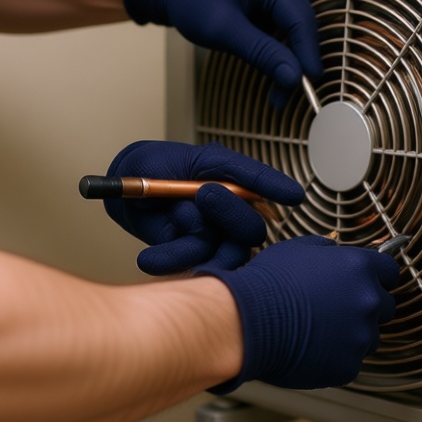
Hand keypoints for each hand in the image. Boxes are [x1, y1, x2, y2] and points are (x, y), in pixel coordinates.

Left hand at [103, 141, 303, 273]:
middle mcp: (230, 215)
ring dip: (196, 236)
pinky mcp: (191, 256)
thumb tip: (273, 186)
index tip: (294, 195)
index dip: (278, 192)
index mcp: (237, 186)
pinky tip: (152, 255)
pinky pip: (192, 263)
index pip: (266, 192)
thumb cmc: (163, 164)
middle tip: (204, 193)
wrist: (127, 185)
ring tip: (175, 216)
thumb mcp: (202, 157)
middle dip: (230, 213)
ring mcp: (211, 238)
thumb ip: (239, 170)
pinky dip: (170, 258)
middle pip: (251, 230)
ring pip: (225, 252)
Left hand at [122, 0, 321, 107]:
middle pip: (302, 27)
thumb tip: (292, 76)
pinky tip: (273, 75)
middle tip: (288, 94)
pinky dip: (280, 55)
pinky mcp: (271, 5)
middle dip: (297, 62)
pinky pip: (284, 33)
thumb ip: (261, 52)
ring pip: (295, 33)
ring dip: (289, 63)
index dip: (308, 52)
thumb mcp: (223, 30)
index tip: (309, 81)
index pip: (300, 19)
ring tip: (277, 94)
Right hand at [199, 236, 400, 391]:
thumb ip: (326, 248)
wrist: (247, 322)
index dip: (378, 277)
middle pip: (386, 306)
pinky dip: (335, 357)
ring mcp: (360, 336)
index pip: (390, 271)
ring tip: (320, 331)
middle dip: (366, 307)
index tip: (369, 282)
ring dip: (353, 334)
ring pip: (370, 337)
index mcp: (359, 268)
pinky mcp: (348, 366)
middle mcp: (367, 301)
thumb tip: (334, 251)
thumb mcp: (297, 249)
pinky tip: (312, 348)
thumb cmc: (267, 284)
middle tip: (337, 309)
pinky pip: (350, 362)